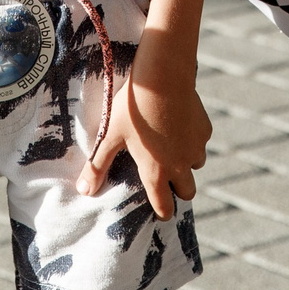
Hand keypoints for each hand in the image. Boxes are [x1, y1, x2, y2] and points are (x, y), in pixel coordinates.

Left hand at [79, 44, 210, 218]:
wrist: (162, 77)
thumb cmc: (132, 108)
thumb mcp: (110, 136)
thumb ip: (97, 166)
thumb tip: (83, 191)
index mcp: (156, 172)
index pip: (165, 208)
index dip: (161, 212)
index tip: (157, 209)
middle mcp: (180, 165)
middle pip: (187, 192)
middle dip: (177, 190)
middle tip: (164, 176)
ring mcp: (196, 147)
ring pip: (196, 166)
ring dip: (186, 163)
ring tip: (170, 147)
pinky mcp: (205, 129)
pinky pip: (200, 142)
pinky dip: (192, 140)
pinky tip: (179, 124)